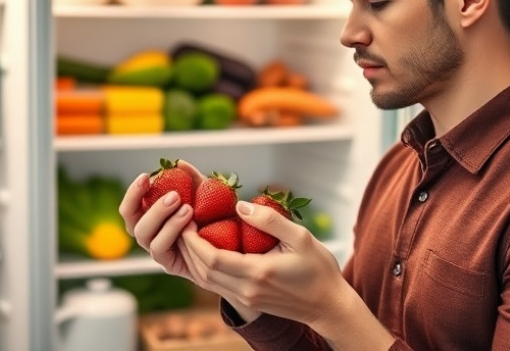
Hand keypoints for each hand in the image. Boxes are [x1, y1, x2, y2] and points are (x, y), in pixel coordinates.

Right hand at [119, 160, 204, 278]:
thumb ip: (191, 178)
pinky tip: (191, 225)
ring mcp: (157, 250)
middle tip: (175, 195)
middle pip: (132, 223)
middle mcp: (149, 234)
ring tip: (188, 209)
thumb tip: (179, 163)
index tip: (146, 177)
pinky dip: (173, 235)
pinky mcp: (168, 264)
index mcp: (149, 216)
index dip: (133, 193)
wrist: (232, 241)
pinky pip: (161, 250)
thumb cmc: (213, 215)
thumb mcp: (204, 193)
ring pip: (145, 237)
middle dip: (152, 206)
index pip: (130, 207)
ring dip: (164, 220)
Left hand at [178, 199, 348, 328]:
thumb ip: (269, 220)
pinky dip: (204, 269)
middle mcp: (247, 290)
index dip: (194, 240)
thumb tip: (239, 205)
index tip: (188, 220)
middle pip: (203, 271)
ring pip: (206, 281)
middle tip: (181, 223)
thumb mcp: (300, 237)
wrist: (328, 306)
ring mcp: (246, 299)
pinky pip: (216, 285)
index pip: (212, 259)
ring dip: (192, 259)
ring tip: (187, 235)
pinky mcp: (248, 302)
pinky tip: (204, 252)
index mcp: (258, 273)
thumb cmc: (319, 269)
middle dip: (187, 248)